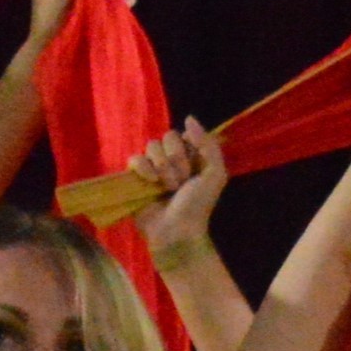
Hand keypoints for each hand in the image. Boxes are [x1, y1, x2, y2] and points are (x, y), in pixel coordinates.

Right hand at [129, 121, 228, 262]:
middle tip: (180, 182)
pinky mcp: (135, 179)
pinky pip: (134, 159)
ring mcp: (152, 168)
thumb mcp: (215, 174)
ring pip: (151, 146)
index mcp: (190, 157)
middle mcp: (171, 160)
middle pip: (168, 137)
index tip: (194, 168)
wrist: (177, 232)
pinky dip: (143, 168)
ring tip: (167, 187)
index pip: (184, 134)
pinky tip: (151, 182)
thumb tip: (188, 118)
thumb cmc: (198, 206)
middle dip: (176, 159)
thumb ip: (208, 144)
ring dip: (162, 166)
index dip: (188, 148)